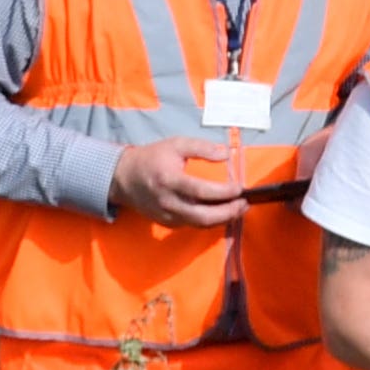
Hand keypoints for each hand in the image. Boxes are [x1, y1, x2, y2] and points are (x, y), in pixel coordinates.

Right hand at [108, 139, 251, 229]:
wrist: (125, 178)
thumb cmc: (152, 158)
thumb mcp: (176, 144)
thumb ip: (201, 147)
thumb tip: (226, 154)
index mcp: (169, 180)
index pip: (201, 191)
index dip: (223, 192)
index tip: (239, 188)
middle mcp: (168, 201)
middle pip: (203, 216)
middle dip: (228, 213)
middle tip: (244, 204)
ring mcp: (167, 215)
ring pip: (199, 225)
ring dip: (222, 219)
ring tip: (238, 209)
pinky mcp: (167, 223)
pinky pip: (192, 225)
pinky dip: (209, 221)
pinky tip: (222, 212)